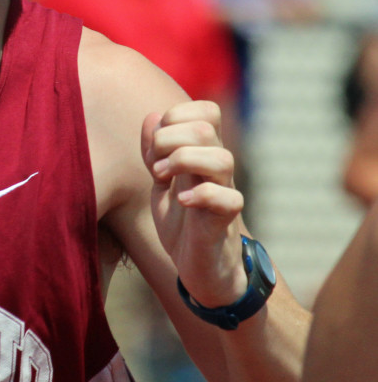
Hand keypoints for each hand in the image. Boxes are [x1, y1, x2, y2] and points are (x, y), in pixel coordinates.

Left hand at [142, 100, 244, 306]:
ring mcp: (224, 193)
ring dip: (183, 161)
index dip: (177, 116)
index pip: (206, 111)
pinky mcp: (225, 222)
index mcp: (202, 154)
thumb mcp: (160, 184)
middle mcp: (216, 169)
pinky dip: (200, 195)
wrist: (200, 270)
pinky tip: (181, 201)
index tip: (156, 146)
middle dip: (170, 139)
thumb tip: (153, 116)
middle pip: (207, 127)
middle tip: (155, 168)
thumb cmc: (182, 223)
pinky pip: (228, 199)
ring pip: (222, 158)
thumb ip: (155, 151)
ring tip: (162, 179)